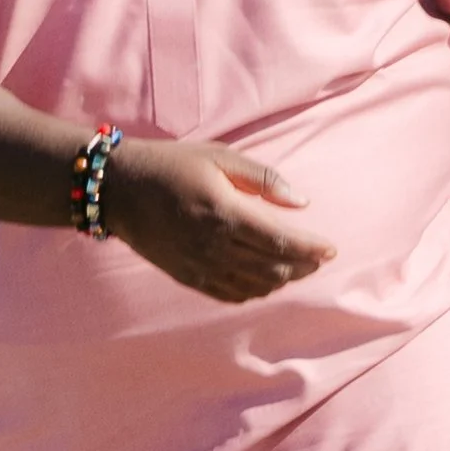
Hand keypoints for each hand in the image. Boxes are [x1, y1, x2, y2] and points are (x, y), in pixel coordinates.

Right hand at [100, 138, 335, 301]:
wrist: (119, 189)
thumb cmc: (173, 165)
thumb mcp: (219, 156)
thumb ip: (263, 179)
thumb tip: (302, 202)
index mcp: (224, 212)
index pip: (280, 241)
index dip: (310, 249)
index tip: (330, 249)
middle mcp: (213, 245)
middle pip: (272, 268)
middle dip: (302, 266)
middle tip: (318, 258)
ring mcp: (199, 265)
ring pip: (254, 286)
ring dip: (282, 281)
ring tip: (296, 268)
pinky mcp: (186, 276)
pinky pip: (229, 294)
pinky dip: (254, 292)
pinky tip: (265, 281)